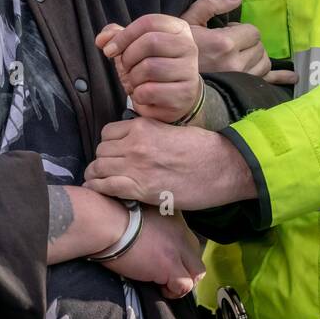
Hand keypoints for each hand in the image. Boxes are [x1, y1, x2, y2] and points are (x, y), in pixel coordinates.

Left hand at [83, 116, 256, 211]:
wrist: (221, 166)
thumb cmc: (202, 148)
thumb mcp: (171, 130)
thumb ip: (149, 133)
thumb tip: (135, 141)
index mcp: (142, 126)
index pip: (107, 133)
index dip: (109, 145)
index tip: (114, 154)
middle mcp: (134, 144)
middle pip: (100, 151)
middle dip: (103, 161)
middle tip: (109, 171)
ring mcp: (136, 166)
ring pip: (98, 168)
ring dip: (98, 175)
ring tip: (103, 182)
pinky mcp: (140, 188)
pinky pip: (106, 187)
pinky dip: (100, 189)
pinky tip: (102, 192)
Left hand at [95, 15, 201, 123]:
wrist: (176, 97)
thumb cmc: (153, 67)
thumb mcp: (135, 47)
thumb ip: (117, 37)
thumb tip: (101, 39)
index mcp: (178, 29)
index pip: (149, 22)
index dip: (124, 36)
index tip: (108, 50)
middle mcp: (188, 46)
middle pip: (150, 42)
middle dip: (128, 57)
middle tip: (125, 68)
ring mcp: (189, 71)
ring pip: (150, 67)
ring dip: (133, 78)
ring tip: (136, 82)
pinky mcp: (184, 94)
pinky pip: (150, 91)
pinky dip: (139, 95)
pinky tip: (144, 95)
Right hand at [103, 207, 204, 299]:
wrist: (105, 222)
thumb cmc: (110, 218)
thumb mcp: (138, 214)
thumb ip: (150, 225)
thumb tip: (146, 241)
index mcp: (173, 217)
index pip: (188, 240)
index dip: (179, 254)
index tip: (164, 260)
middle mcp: (181, 231)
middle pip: (196, 256)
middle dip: (185, 269)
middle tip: (167, 276)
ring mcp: (177, 249)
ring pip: (196, 272)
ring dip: (182, 282)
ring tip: (164, 284)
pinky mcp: (169, 265)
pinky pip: (184, 286)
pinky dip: (173, 291)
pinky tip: (159, 287)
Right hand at [180, 0, 297, 85]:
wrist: (167, 80)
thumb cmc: (177, 50)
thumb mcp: (188, 21)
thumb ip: (212, 4)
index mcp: (225, 43)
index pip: (252, 32)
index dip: (241, 30)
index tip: (226, 33)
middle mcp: (236, 63)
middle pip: (260, 48)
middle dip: (249, 43)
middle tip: (231, 45)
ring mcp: (240, 79)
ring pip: (264, 64)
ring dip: (256, 57)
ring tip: (240, 57)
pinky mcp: (241, 90)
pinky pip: (267, 83)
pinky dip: (281, 78)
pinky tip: (291, 77)